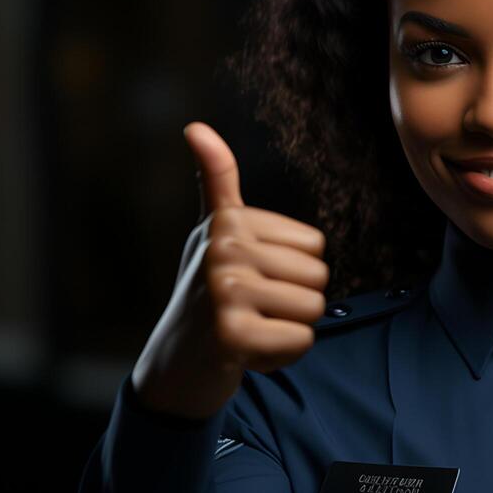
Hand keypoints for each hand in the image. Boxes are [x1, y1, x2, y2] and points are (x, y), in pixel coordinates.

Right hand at [130, 121, 328, 419]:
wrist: (174, 366)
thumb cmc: (205, 294)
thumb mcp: (213, 232)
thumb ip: (216, 180)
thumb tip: (195, 126)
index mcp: (227, 221)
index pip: (315, 245)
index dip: (292, 270)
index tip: (249, 279)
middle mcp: (222, 249)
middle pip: (318, 276)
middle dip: (293, 302)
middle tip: (250, 310)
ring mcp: (224, 291)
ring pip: (314, 308)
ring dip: (289, 329)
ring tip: (249, 329)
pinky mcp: (232, 334)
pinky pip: (301, 341)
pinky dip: (282, 355)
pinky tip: (247, 353)